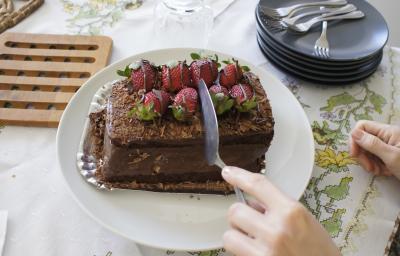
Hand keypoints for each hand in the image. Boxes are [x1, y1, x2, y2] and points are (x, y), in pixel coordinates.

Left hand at [221, 166, 339, 255]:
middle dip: (240, 217)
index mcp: (292, 211)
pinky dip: (240, 251)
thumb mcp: (305, 221)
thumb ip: (278, 208)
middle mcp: (277, 229)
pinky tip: (255, 252)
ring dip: (237, 237)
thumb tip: (251, 203)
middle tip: (251, 225)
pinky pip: (233, 252)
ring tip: (252, 242)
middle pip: (236, 210)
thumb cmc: (318, 251)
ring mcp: (266, 250)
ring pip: (229, 234)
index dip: (239, 176)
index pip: (258, 185)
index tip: (228, 172)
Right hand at [350, 120, 399, 178]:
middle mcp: (387, 136)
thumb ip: (372, 144)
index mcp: (388, 131)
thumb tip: (353, 132)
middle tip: (368, 168)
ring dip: (370, 163)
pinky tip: (385, 173)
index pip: (362, 126)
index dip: (355, 139)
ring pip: (368, 151)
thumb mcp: (391, 157)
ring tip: (379, 172)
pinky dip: (377, 167)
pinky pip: (375, 159)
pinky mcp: (389, 156)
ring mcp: (388, 146)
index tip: (354, 154)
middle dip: (363, 155)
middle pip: (363, 140)